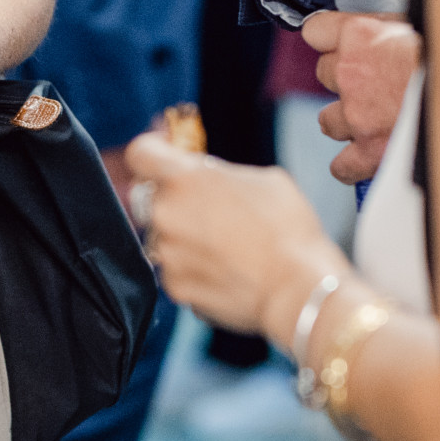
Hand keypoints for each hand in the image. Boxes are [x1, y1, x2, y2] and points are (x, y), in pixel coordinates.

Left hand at [125, 134, 344, 339]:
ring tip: (226, 247)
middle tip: (212, 211)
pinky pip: (177, 270)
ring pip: (165, 237)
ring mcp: (167, 253)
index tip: (166, 155)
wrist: (299, 288)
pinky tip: (227, 271)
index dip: (153, 152)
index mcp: (184, 178)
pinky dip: (195, 270)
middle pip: (153, 198)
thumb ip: (222, 174)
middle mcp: (166, 214)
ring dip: (186, 237)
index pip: (141, 154)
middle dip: (177, 201)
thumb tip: (208, 177)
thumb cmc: (288, 230)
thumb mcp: (263, 179)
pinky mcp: (175, 287)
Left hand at [306, 11, 420, 183]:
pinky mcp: (370, 150)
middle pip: (325, 73)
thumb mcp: (422, 23)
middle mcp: (350, 72)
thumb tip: (390, 26)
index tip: (339, 43)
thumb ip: (392, 28)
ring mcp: (357, 114)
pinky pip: (343, 165)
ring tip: (373, 119)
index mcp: (360, 34)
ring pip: (329, 119)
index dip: (330, 38)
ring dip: (346, 120)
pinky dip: (351, 165)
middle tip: (374, 83)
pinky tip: (364, 158)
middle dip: (345, 79)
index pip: (316, 31)